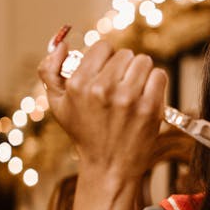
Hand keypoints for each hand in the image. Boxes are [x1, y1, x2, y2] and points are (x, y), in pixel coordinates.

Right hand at [38, 30, 167, 183]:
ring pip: (143, 62)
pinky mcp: (150, 108)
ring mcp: (129, 98)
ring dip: (140, 74)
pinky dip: (155, 83)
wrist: (109, 166)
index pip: (102, 47)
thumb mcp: (58, 104)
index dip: (105, 60)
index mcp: (79, 84)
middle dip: (123, 68)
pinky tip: (145, 97)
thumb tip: (62, 43)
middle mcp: (103, 89)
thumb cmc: (84, 132)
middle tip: (119, 87)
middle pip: (125, 54)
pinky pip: (159, 75)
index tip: (105, 75)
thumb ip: (50, 70)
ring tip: (133, 92)